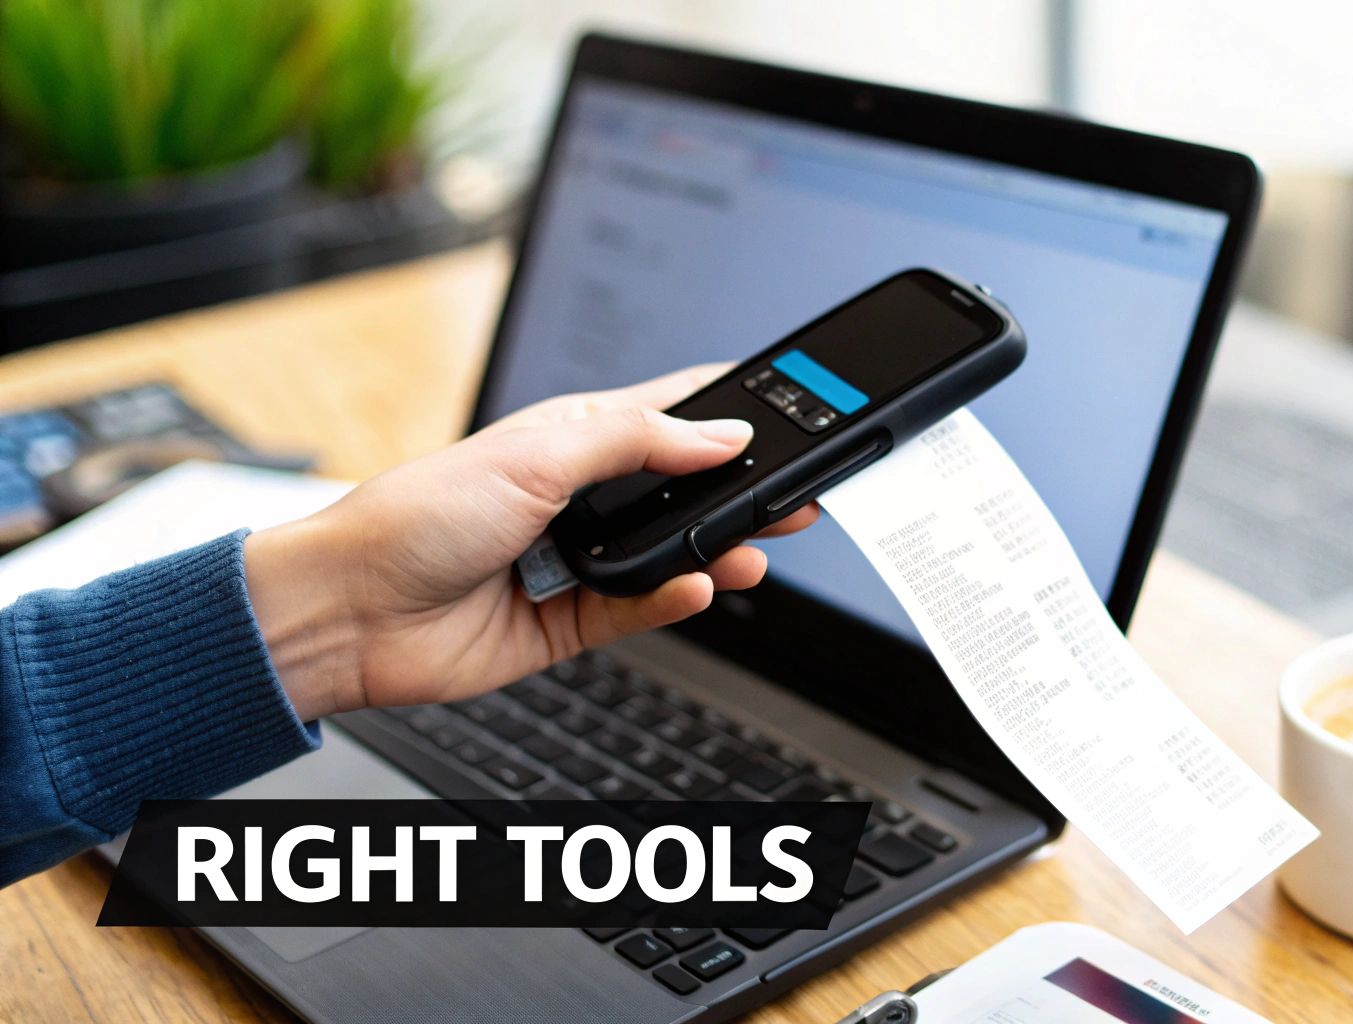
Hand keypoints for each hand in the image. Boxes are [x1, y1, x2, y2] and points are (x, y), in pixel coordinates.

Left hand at [244, 364, 818, 720]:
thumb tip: (719, 434)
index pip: (669, 414)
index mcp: (571, 439)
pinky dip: (676, 599)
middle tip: (799, 494)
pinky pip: (644, 609)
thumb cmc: (414, 517)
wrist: (351, 612)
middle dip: (743, 491)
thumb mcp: (535, 454)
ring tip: (754, 548)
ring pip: (673, 554)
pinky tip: (699, 587)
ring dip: (718, 550)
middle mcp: (580, 499)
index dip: (729, 411)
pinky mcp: (573, 622)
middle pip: (685, 489)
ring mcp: (579, 561)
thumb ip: (634, 441)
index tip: (790, 409)